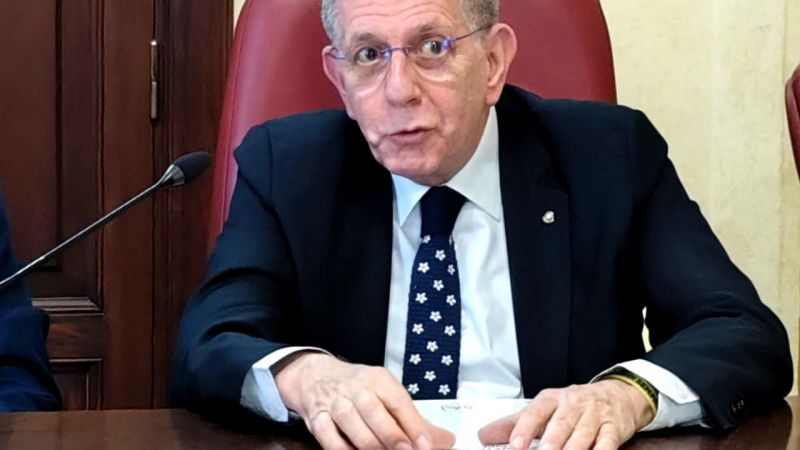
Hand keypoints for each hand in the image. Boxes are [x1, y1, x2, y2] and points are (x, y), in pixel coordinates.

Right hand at [275, 353, 454, 449]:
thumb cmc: (357, 386)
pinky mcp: (317, 418)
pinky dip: (342, 449)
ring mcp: (335, 403)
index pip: (398, 401)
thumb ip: (413, 419)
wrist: (315, 375)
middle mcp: (356, 388)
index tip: (425, 444)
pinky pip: (328, 437)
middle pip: (375, 413)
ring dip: (369, 444)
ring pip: (352, 424)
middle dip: (392, 436)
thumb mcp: (386, 393)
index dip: (413, 425)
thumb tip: (445, 440)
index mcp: (378, 379)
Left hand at [478, 380, 654, 449]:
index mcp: (552, 399)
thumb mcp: (545, 408)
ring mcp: (594, 416)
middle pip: (560, 424)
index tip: (514, 444)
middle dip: (550, 442)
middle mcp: (573, 405)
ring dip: (573, 448)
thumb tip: (484, 435)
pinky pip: (608, 440)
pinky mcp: (614, 427)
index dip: (524, 428)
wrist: (617, 394)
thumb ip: (515, 423)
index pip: (535, 413)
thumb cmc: (575, 405)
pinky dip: (602, 449)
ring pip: (583, 433)